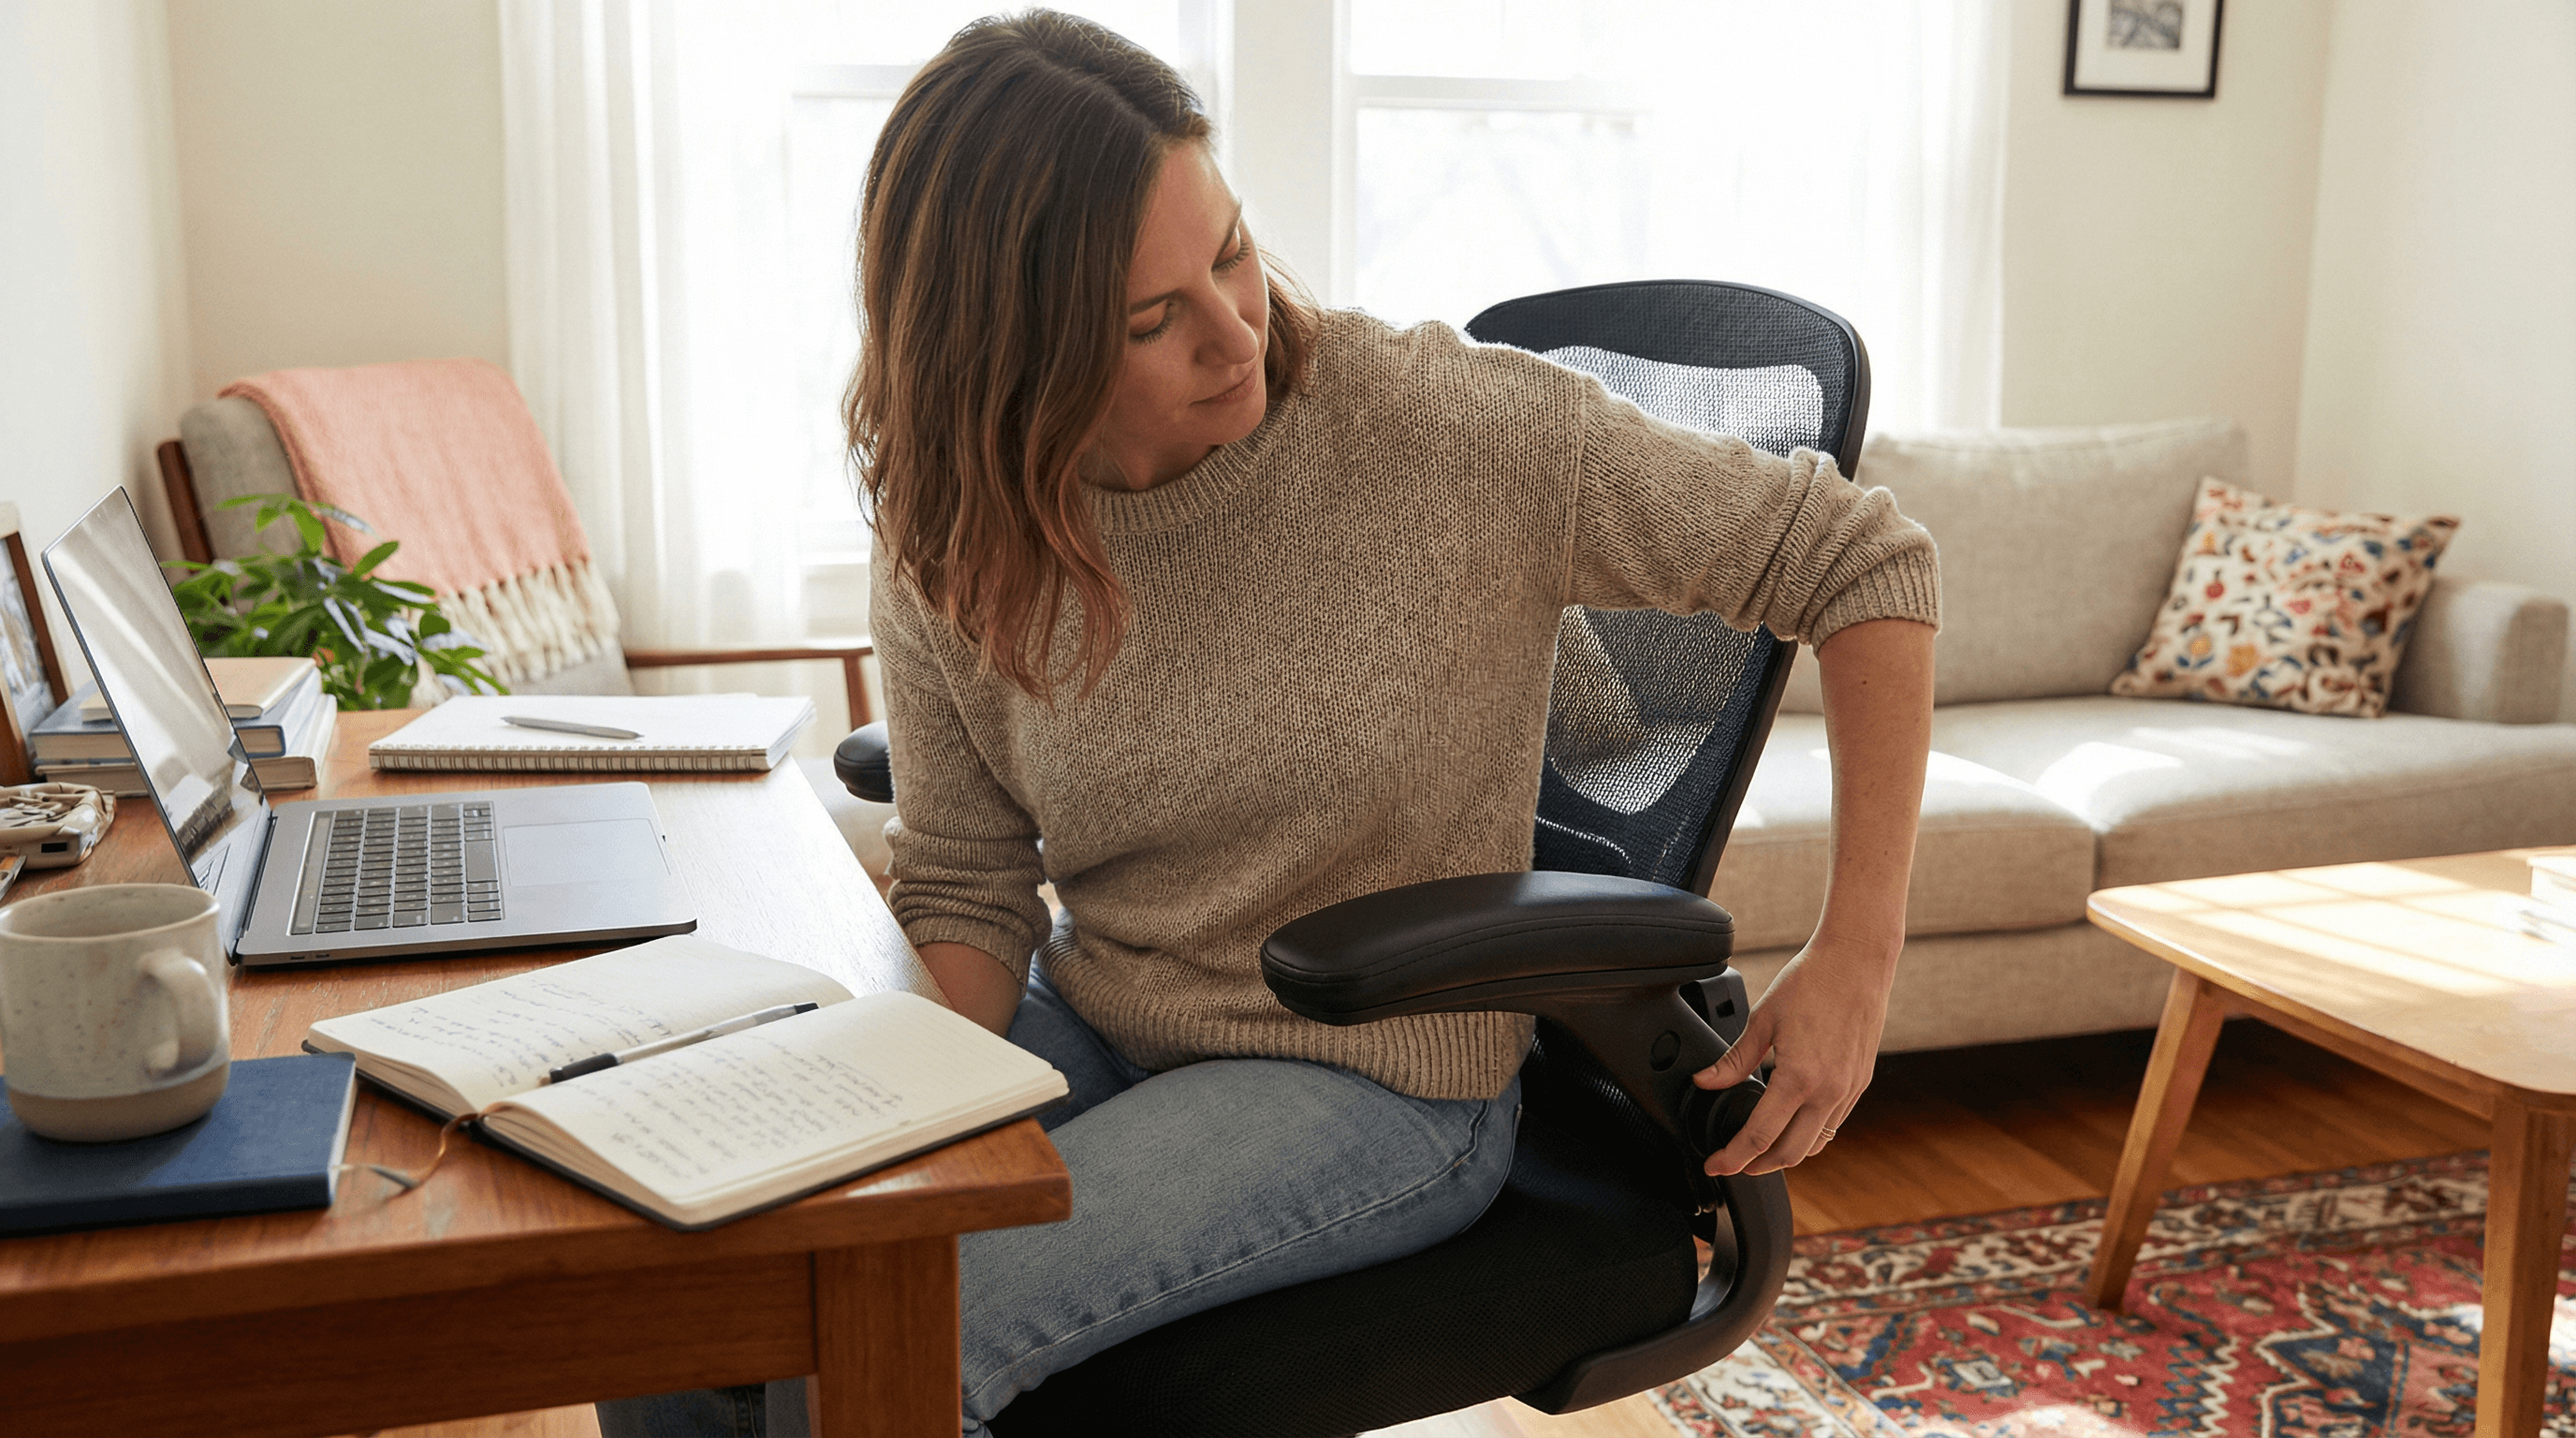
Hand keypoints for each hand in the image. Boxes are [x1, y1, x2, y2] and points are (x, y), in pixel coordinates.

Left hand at [1690, 931, 1894, 1175]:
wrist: (1858, 960)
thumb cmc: (1811, 981)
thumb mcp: (1763, 1019)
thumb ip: (1734, 1060)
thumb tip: (1705, 1082)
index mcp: (1799, 1077)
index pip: (1760, 1135)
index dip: (1733, 1157)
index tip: (1715, 1165)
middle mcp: (1829, 1091)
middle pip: (1791, 1153)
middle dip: (1758, 1166)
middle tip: (1734, 1164)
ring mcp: (1849, 1089)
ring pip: (1816, 1143)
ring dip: (1787, 1154)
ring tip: (1760, 1150)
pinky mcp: (1860, 1082)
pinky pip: (1834, 1123)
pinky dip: (1810, 1134)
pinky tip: (1793, 1124)